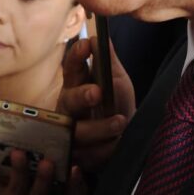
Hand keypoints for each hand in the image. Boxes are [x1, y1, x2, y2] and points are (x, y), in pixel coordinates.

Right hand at [56, 37, 134, 172]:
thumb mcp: (116, 81)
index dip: (76, 57)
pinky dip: (104, 151)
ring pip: (77, 132)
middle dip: (81, 96)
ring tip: (120, 121)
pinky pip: (87, 156)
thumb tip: (101, 36)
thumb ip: (109, 62)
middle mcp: (68, 109)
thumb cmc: (116, 105)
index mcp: (76, 86)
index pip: (71, 69)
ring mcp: (69, 134)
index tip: (87, 45)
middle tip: (97, 91)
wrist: (125, 140)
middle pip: (68, 101)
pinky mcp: (76, 157)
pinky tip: (116, 146)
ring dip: (99, 127)